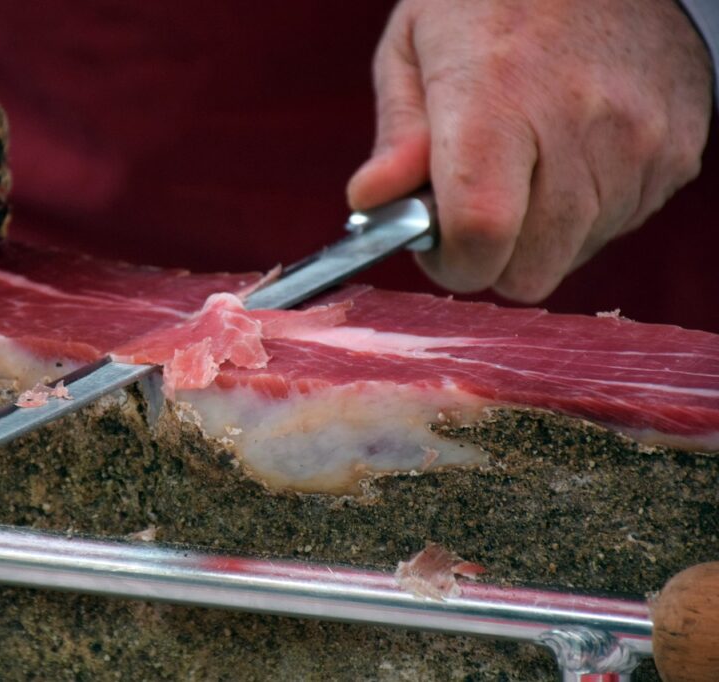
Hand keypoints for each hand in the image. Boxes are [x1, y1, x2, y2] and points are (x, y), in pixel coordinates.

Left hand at [347, 0, 712, 301]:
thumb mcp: (415, 46)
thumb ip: (397, 135)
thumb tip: (372, 202)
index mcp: (499, 98)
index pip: (482, 232)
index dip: (452, 262)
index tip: (437, 247)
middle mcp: (580, 125)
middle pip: (530, 270)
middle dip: (492, 258)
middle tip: (476, 211)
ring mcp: (639, 142)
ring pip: (573, 255)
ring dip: (540, 234)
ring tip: (528, 166)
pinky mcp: (676, 153)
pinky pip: (619, 226)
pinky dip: (587, 211)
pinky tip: (572, 155)